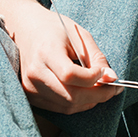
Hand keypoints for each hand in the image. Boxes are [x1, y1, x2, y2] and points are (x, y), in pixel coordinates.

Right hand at [4, 0, 121, 113]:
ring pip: (67, 106)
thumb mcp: (79, 35)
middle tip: (113, 88)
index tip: (107, 73)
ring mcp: (30, 88)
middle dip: (98, 95)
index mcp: (46, 52)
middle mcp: (35, 73)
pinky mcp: (31, 97)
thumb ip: (96, 57)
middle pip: (71, 96)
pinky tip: (85, 92)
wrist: (24, 29)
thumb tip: (112, 78)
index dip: (93, 78)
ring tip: (101, 89)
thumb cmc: (54, 29)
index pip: (71, 75)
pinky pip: (60, 108)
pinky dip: (77, 103)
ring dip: (89, 101)